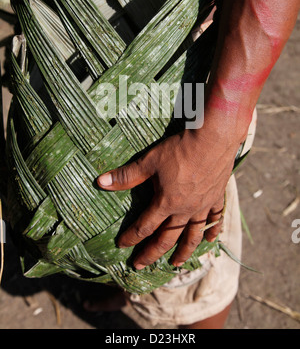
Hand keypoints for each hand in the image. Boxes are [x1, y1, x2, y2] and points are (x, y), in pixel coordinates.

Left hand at [97, 125, 240, 268]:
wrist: (213, 139)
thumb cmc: (179, 149)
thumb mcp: (150, 161)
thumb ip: (127, 176)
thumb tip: (100, 182)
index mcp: (167, 203)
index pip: (145, 227)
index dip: (131, 237)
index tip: (122, 246)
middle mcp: (185, 210)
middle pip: (167, 238)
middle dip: (152, 253)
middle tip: (140, 265)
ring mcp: (203, 206)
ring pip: (193, 235)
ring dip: (183, 252)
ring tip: (176, 265)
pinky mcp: (216, 198)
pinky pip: (215, 220)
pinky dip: (212, 232)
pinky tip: (210, 241)